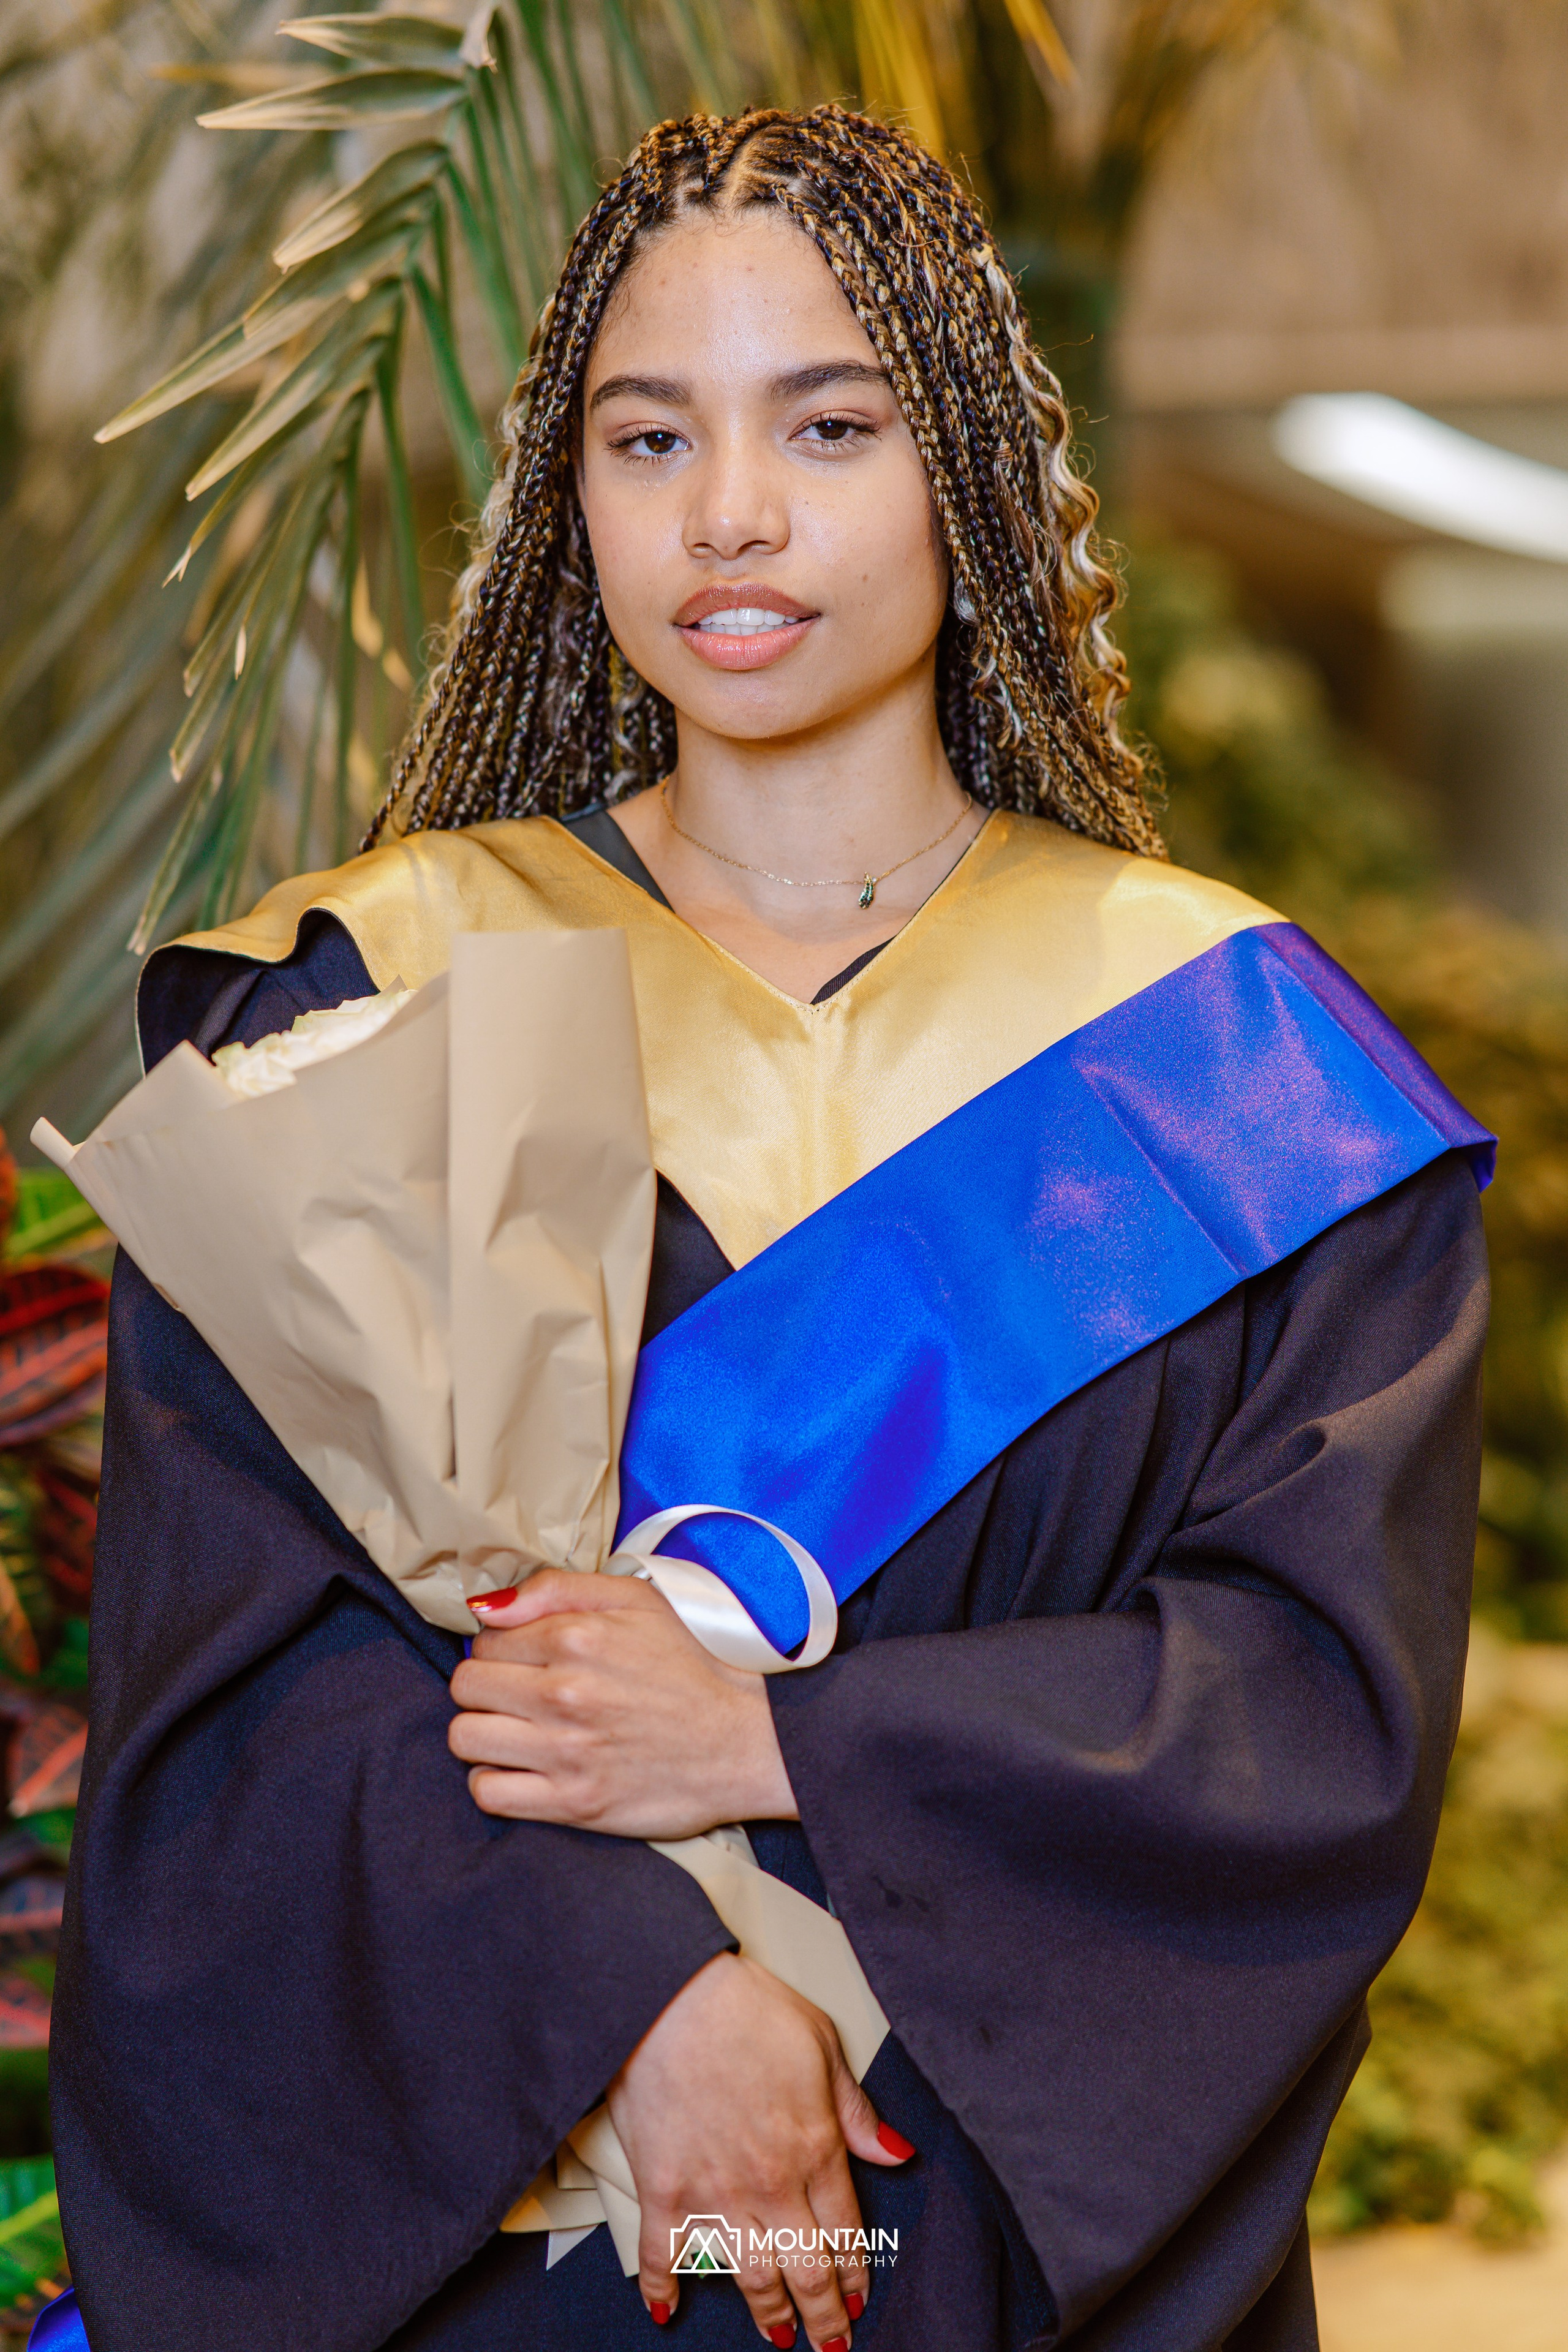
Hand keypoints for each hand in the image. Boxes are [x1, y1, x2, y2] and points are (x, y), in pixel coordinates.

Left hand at [448, 1570, 798, 1835]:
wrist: (749, 1740)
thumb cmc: (694, 1665)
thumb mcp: (637, 1600)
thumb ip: (557, 1589)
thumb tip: (486, 1606)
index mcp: (577, 1637)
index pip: (486, 1640)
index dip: (501, 1647)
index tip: (526, 1659)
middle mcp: (565, 1693)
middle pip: (466, 1688)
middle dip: (486, 1687)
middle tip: (518, 1693)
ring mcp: (567, 1752)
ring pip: (465, 1739)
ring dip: (483, 1732)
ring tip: (515, 1730)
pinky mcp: (576, 1803)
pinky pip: (489, 1794)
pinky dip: (494, 1781)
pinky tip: (522, 1768)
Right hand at [608, 1952, 913, 2344]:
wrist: (672, 1994)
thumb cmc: (747, 2009)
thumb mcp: (822, 2046)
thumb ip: (857, 2110)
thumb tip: (897, 2153)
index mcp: (815, 2148)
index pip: (846, 2231)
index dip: (856, 2271)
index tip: (861, 2297)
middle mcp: (770, 2184)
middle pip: (806, 2269)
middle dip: (825, 2314)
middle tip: (832, 2342)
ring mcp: (715, 2193)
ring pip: (750, 2275)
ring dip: (768, 2314)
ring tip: (780, 2336)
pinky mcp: (663, 2191)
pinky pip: (665, 2258)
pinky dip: (664, 2291)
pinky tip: (668, 2312)